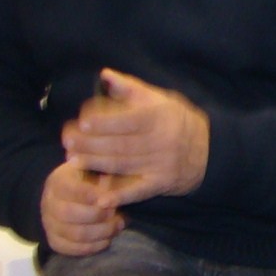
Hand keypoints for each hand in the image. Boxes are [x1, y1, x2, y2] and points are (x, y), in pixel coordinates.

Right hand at [39, 159, 125, 256]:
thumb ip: (103, 173)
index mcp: (58, 181)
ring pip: (73, 234)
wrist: (70, 197)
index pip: (69, 188)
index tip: (107, 198)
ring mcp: (49, 223)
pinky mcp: (54, 240)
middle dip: (97, 216)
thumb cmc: (90, 180)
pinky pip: (69, 249)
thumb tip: (112, 182)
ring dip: (100, 233)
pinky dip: (91, 248)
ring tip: (118, 226)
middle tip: (117, 214)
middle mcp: (48, 202)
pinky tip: (106, 241)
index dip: (89, 194)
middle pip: (69, 213)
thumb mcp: (95, 169)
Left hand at [60, 68, 210, 203]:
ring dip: (97, 164)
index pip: (128, 121)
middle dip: (91, 144)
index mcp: (159, 118)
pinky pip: (138, 191)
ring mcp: (161, 165)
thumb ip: (131, 88)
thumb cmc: (176, 119)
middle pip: (121, 144)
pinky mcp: (161, 183)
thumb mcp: (160, 98)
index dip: (105, 123)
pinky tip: (101, 200)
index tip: (82, 123)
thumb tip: (105, 75)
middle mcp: (161, 141)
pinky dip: (120, 196)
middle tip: (67, 142)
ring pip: (124, 165)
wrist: (208, 149)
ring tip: (73, 160)